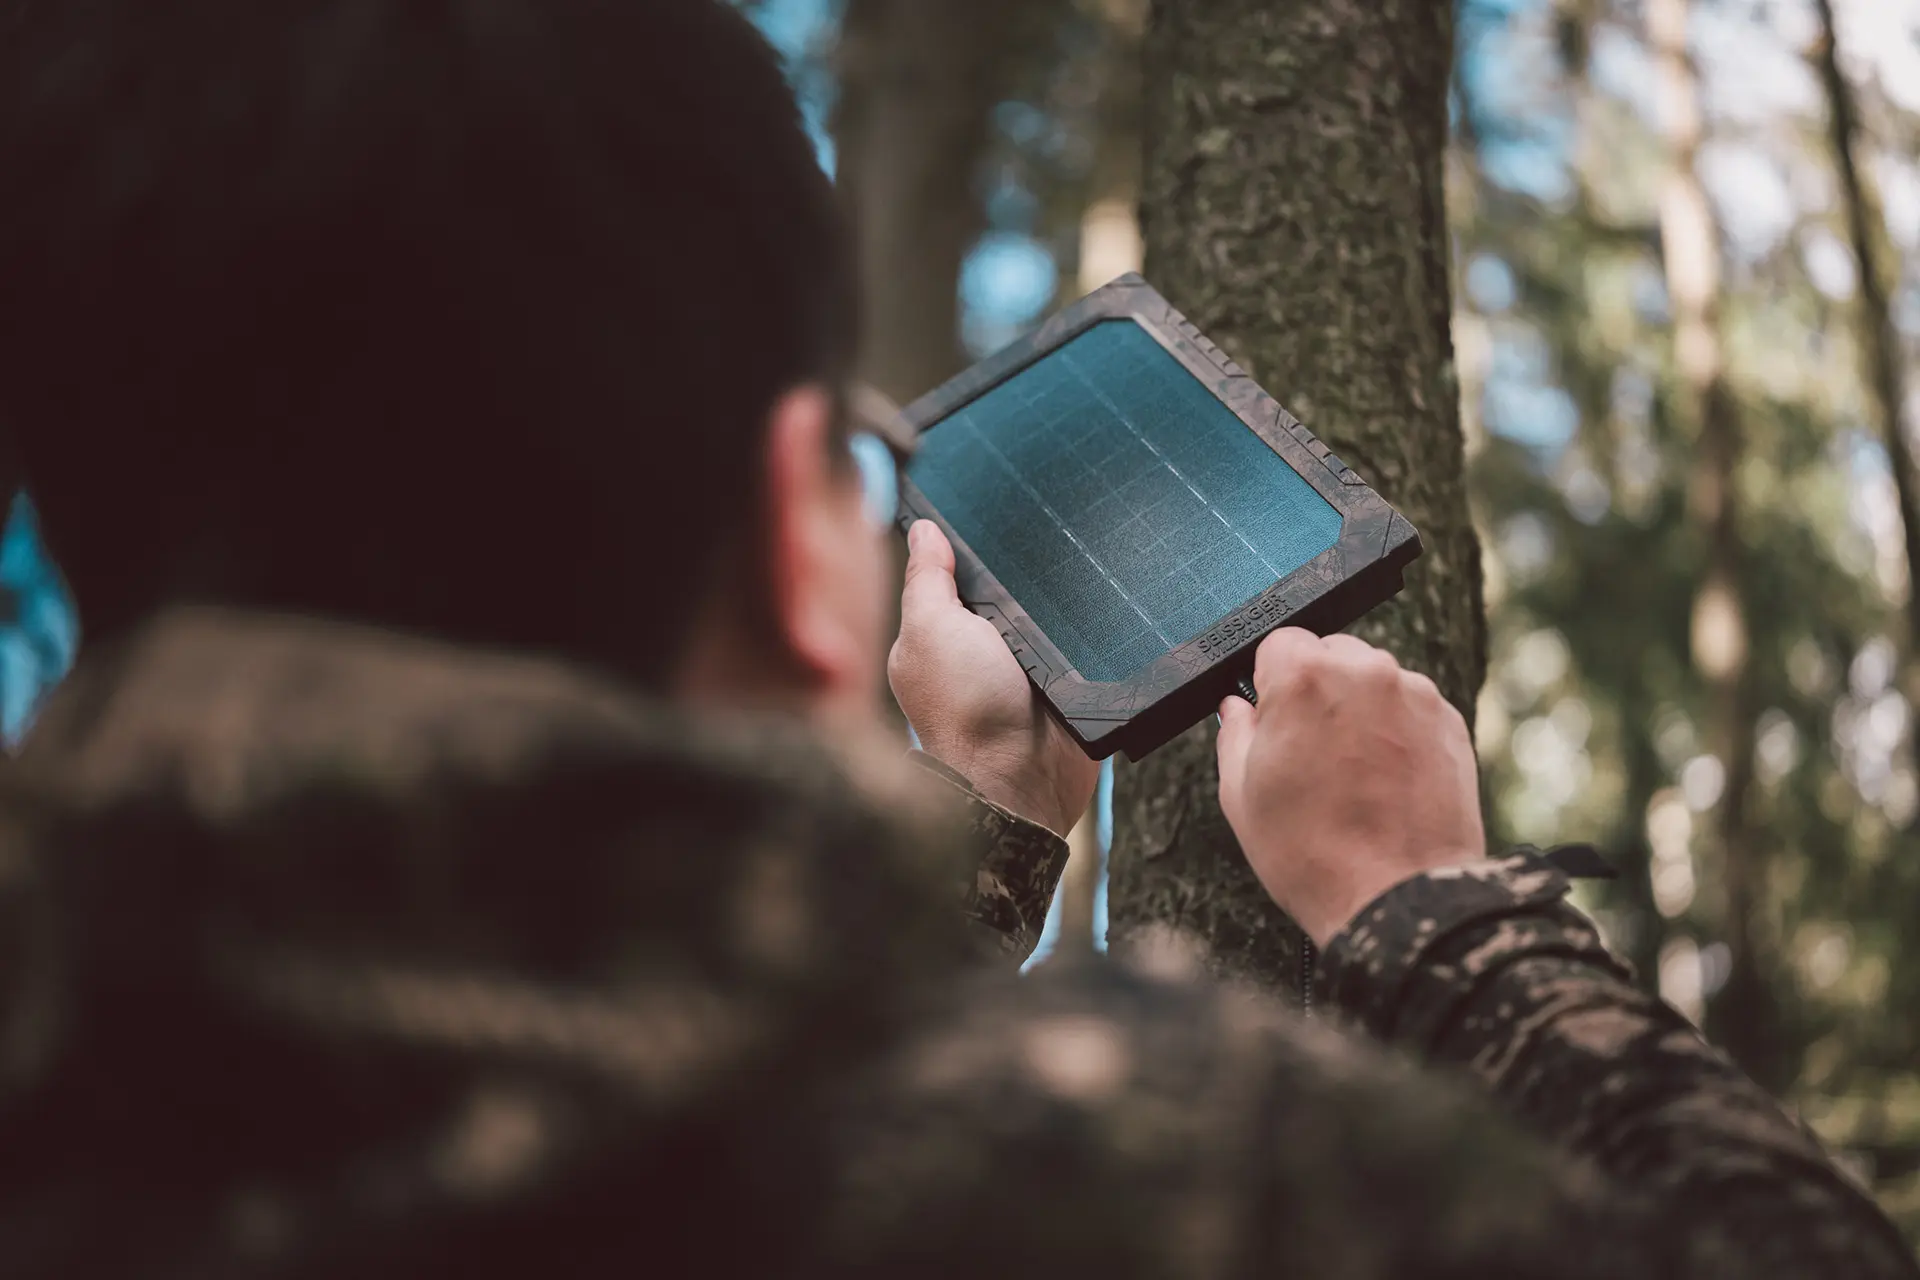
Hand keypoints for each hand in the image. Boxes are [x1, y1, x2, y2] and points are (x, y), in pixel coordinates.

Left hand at [889, 520, 1100, 836]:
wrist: (1025, 778)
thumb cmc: (965, 710)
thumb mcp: (931, 629)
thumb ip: (926, 580)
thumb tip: (923, 529)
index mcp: (940, 631)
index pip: (958, 569)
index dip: (972, 540)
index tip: (993, 499)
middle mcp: (980, 648)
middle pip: (1007, 585)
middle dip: (1022, 565)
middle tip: (1043, 528)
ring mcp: (1024, 666)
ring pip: (1047, 608)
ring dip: (1059, 596)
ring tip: (1076, 558)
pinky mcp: (1064, 682)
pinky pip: (1081, 639)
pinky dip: (1087, 626)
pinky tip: (1096, 600)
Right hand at [1215, 629, 1484, 944]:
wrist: (1399, 899)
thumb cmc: (1312, 854)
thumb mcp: (1241, 796)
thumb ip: (1235, 734)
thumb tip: (1238, 708)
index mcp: (1304, 678)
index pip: (1278, 644)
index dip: (1269, 683)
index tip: (1273, 718)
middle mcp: (1365, 671)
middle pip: (1330, 654)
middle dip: (1317, 691)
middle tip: (1310, 752)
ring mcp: (1414, 695)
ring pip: (1373, 680)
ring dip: (1359, 709)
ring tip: (1352, 774)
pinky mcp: (1450, 722)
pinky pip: (1410, 708)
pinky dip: (1396, 731)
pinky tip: (1385, 781)